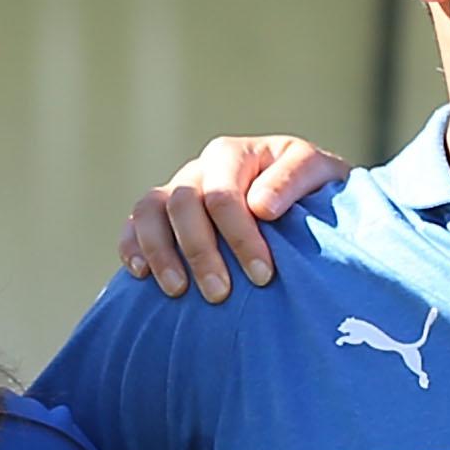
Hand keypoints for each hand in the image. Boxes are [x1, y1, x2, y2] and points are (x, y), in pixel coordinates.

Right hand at [119, 135, 350, 302]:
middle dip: (200, 251)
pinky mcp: (162, 216)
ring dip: (160, 252)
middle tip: (221, 294)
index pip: (224, 195)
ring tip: (178, 291)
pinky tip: (141, 276)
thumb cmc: (313, 189)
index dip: (240, 236)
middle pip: (183, 204)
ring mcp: (176, 191)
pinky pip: (134, 224)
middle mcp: (199, 170)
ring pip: (149, 211)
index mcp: (234, 155)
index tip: (263, 275)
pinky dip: (131, 247)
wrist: (304, 199)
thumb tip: (260, 207)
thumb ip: (293, 179)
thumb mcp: (318, 173)